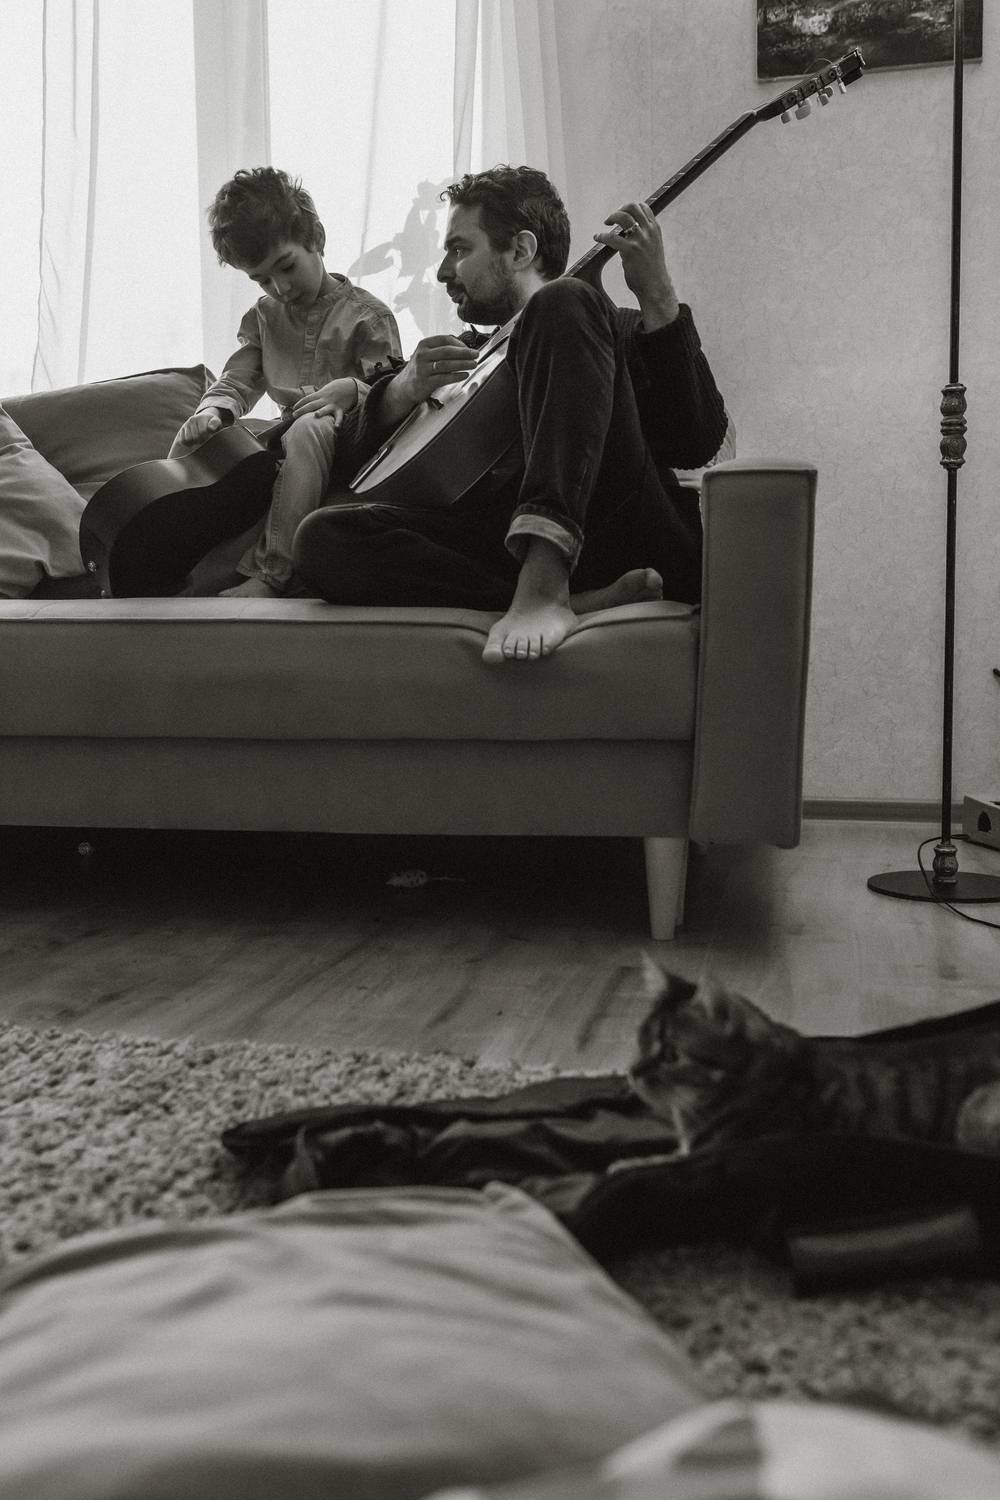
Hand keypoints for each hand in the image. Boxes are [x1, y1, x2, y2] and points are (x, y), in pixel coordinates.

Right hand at [177, 408, 223, 446]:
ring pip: (188, 439)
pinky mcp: (182, 429)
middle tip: (204, 439)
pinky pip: (182, 440)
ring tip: (199, 440)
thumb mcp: (217, 422)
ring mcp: (186, 424)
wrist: (204, 419)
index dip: (206, 437)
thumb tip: (210, 428)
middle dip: (200, 440)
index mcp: (201, 418)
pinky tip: (193, 442)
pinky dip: (187, 443)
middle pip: (195, 437)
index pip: (202, 432)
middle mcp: (192, 420)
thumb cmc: (212, 423)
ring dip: (194, 442)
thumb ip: (215, 424)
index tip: (209, 436)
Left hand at [291, 377, 358, 423]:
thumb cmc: (334, 390)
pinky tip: (336, 427)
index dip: (299, 403)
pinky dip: (338, 422)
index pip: (307, 399)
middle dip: (302, 410)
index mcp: (320, 395)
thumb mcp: (324, 391)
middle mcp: (325, 399)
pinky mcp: (340, 409)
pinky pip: (339, 417)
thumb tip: (306, 403)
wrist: (350, 387)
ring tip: (316, 415)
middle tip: (294, 415)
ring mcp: (332, 404)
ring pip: (325, 409)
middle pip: (312, 404)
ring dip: (321, 412)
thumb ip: (316, 397)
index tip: (293, 408)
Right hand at [391, 335, 477, 409]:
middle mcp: (422, 355)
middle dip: (464, 353)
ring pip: (446, 364)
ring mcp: (423, 369)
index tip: (469, 348)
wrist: (404, 386)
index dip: (459, 343)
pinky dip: (456, 376)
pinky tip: (464, 375)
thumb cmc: (420, 369)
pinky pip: (443, 378)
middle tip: (476, 355)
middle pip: (447, 351)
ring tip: (473, 364)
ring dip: (462, 364)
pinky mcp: (425, 382)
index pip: (445, 339)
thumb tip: (464, 350)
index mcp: (424, 344)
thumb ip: (442, 351)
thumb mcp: (427, 355)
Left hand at [594, 201, 679, 329]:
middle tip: (612, 219)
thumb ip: (644, 239)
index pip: (644, 207)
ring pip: (623, 217)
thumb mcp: (652, 249)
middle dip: (620, 209)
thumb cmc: (651, 271)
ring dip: (612, 217)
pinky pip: (612, 237)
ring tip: (605, 224)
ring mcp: (640, 240)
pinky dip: (602, 236)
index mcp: (655, 230)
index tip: (622, 213)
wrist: (656, 287)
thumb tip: (627, 235)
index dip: (630, 207)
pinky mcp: (630, 250)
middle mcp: (649, 232)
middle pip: (633, 207)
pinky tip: (597, 237)